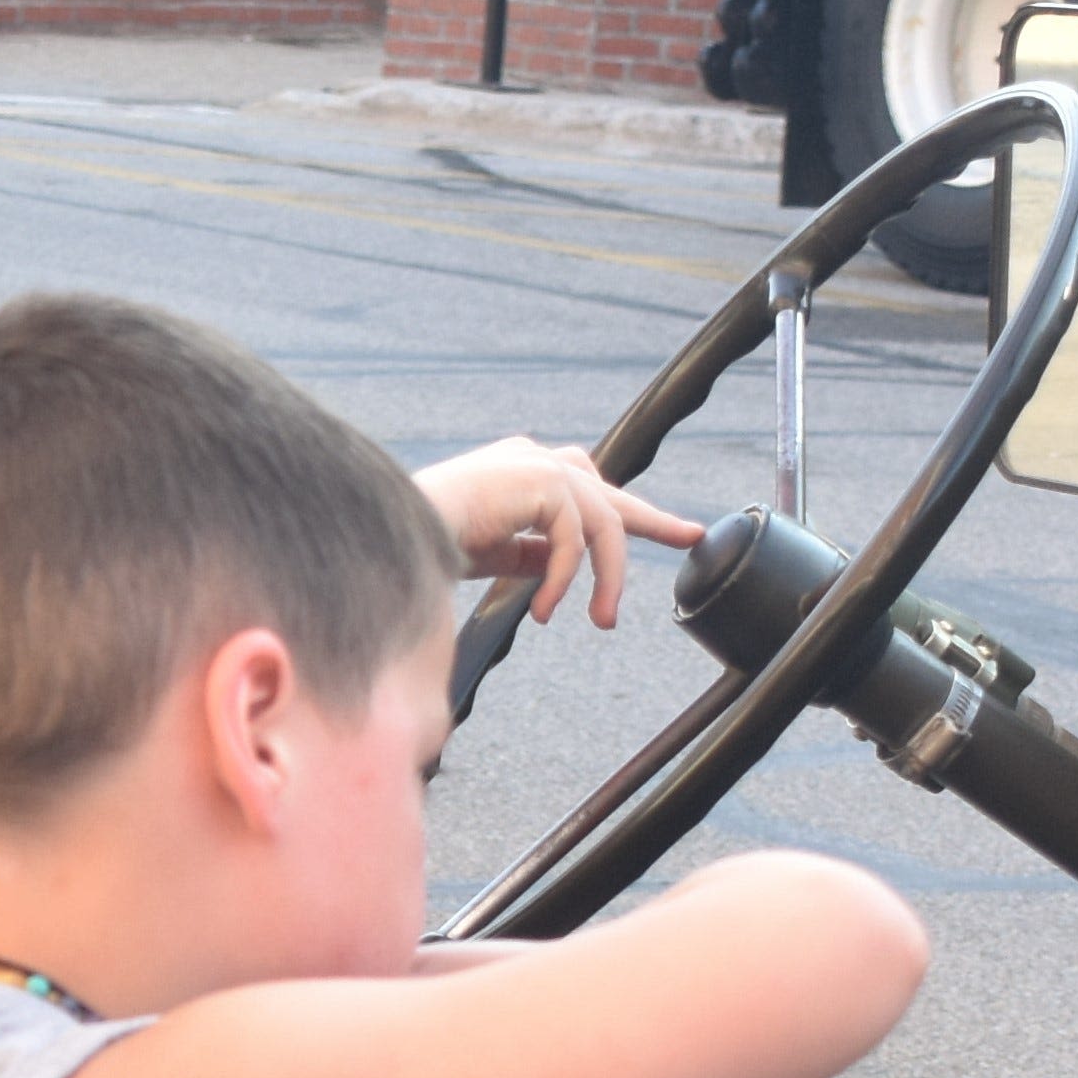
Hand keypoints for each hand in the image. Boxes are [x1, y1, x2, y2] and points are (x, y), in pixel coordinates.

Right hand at [414, 437, 702, 631]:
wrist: (387, 534)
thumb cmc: (422, 546)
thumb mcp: (491, 552)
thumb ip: (530, 553)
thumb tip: (561, 570)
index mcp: (518, 468)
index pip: (587, 487)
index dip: (630, 509)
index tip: (672, 528)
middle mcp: (532, 456)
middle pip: (609, 495)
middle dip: (653, 520)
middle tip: (689, 536)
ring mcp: (538, 463)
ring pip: (602, 523)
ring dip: (606, 577)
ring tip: (598, 621)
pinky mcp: (541, 480)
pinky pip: (575, 539)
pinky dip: (566, 579)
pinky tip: (548, 609)